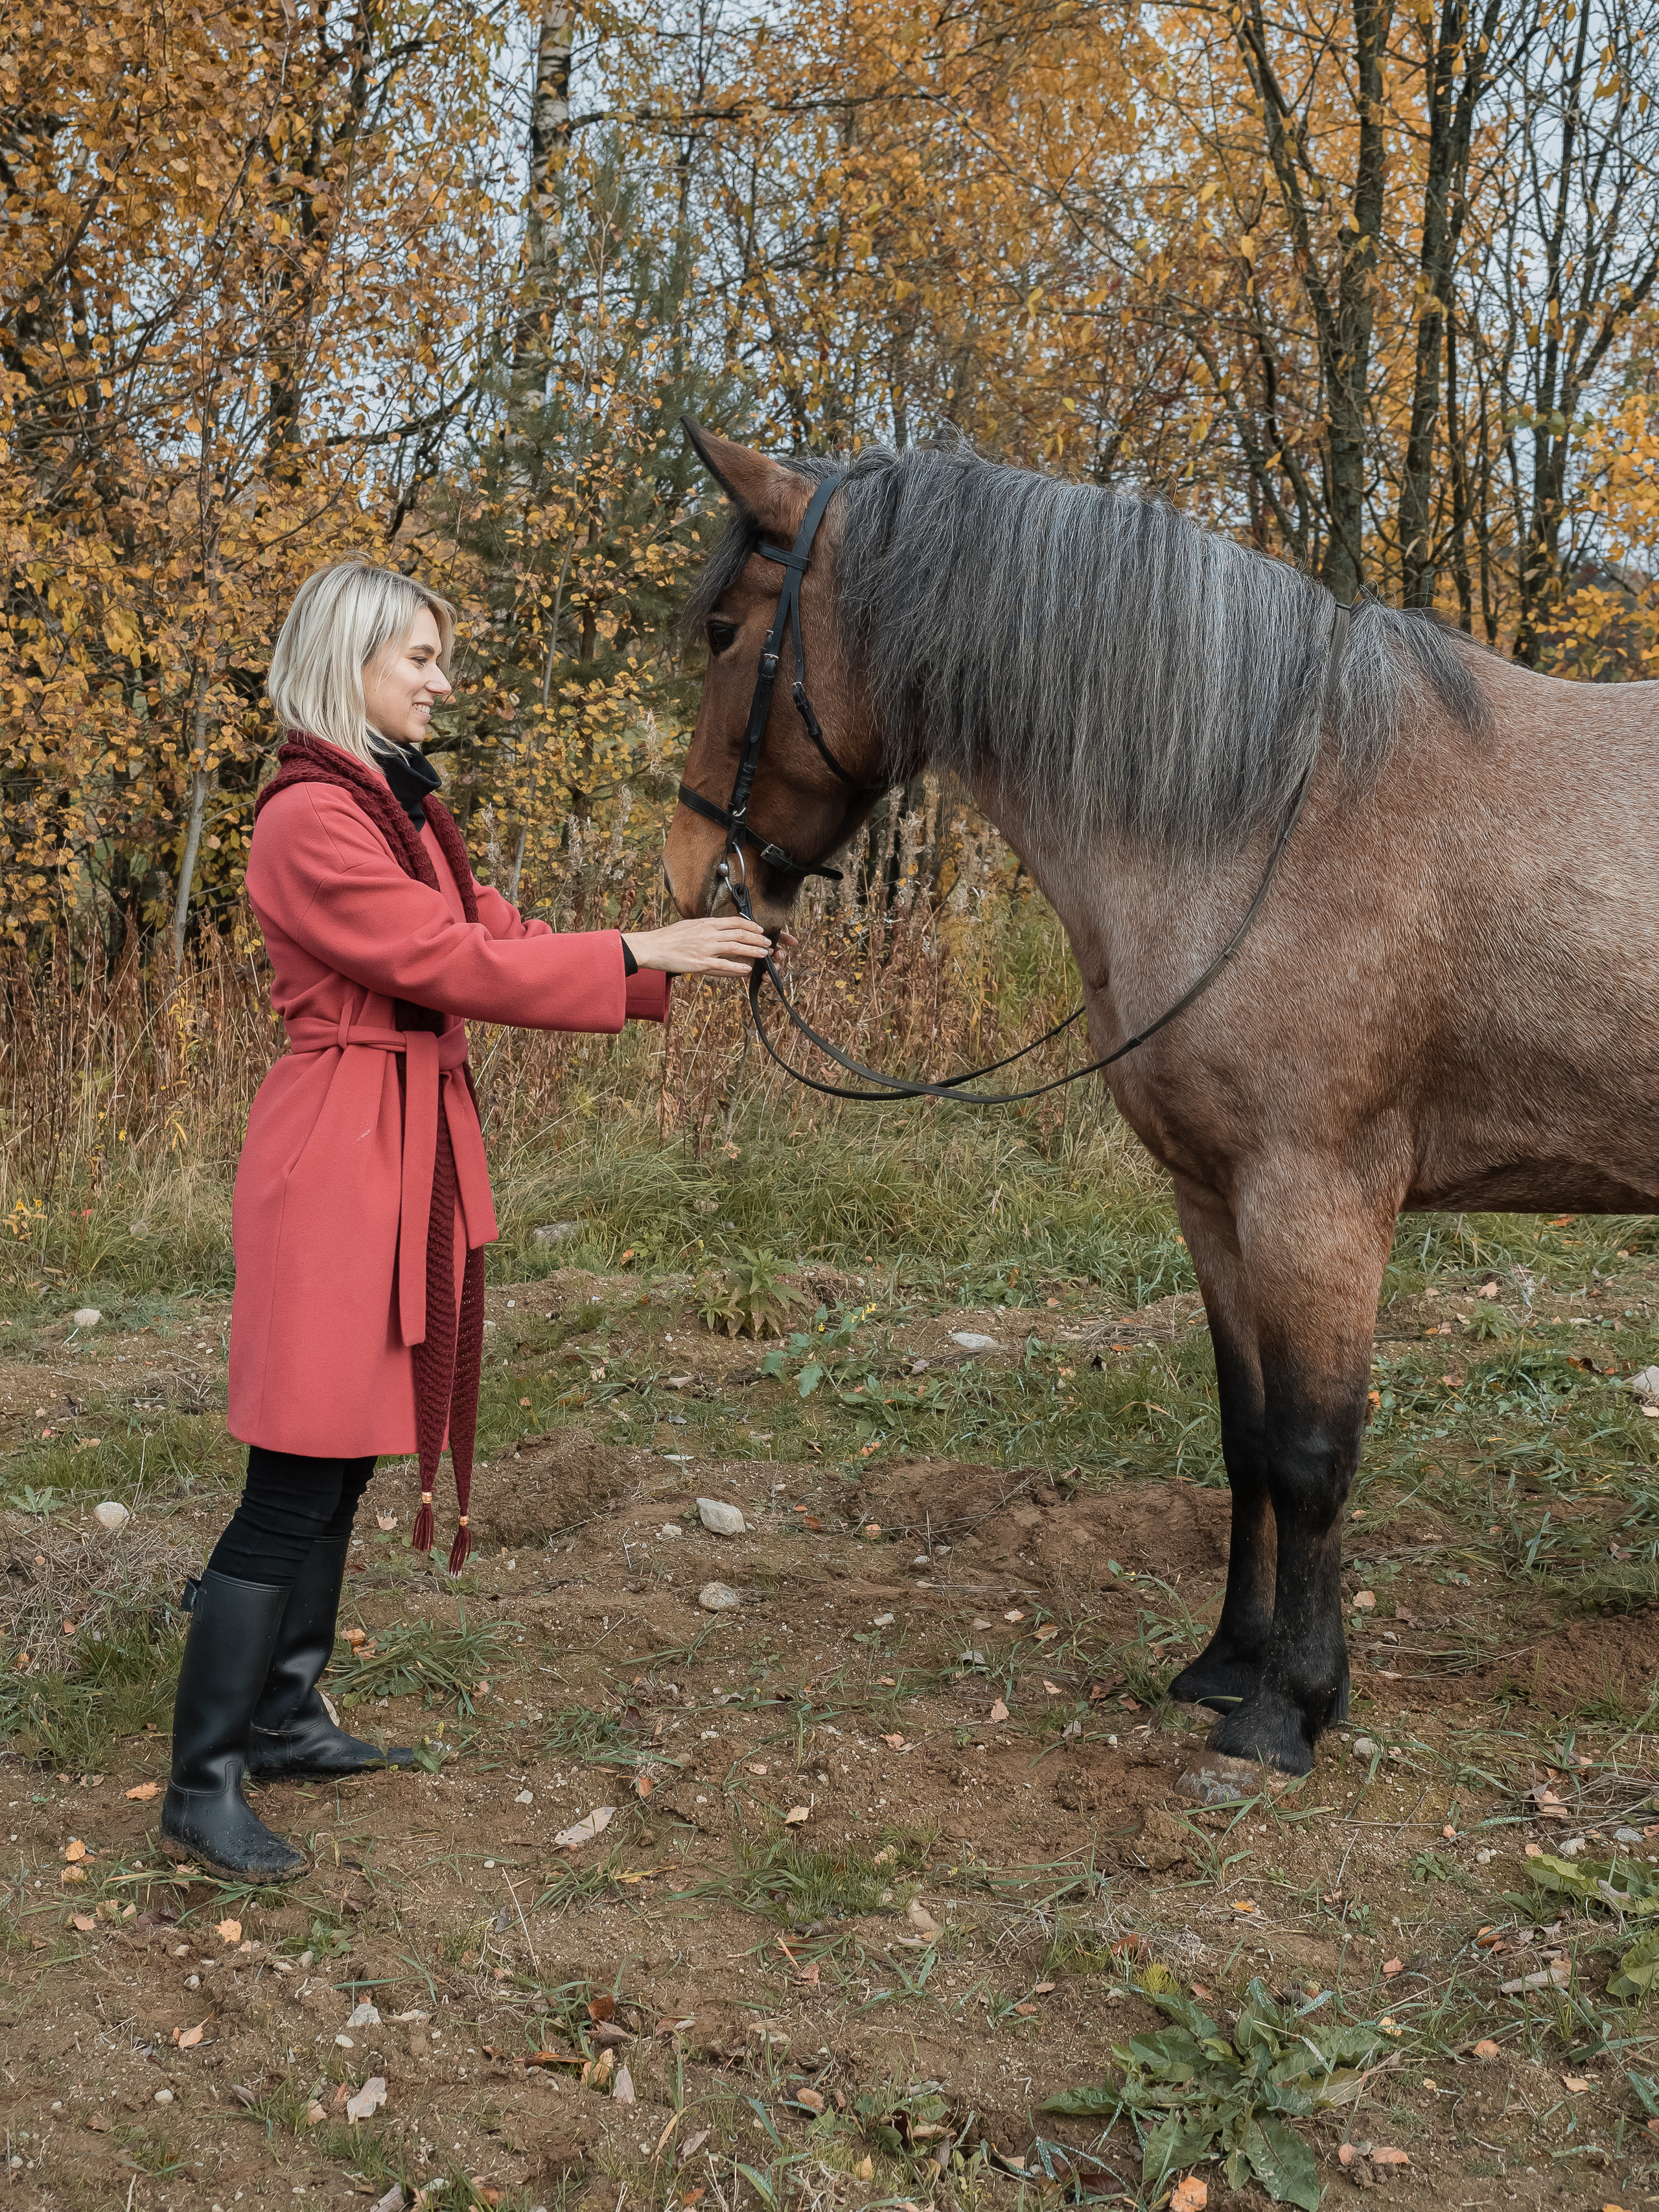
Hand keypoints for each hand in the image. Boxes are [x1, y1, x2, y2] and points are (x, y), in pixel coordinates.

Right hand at [623, 917, 778, 976]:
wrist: (653, 947)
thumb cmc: (669, 937)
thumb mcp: (690, 925)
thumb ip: (706, 926)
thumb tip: (718, 927)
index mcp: (706, 923)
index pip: (735, 922)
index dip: (751, 926)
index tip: (759, 930)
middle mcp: (709, 934)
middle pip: (740, 934)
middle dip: (757, 939)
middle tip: (767, 943)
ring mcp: (706, 949)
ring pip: (736, 948)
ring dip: (753, 951)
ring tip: (764, 954)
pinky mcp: (701, 963)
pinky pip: (724, 965)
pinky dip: (738, 967)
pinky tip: (747, 969)